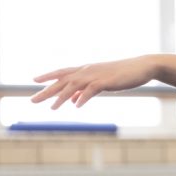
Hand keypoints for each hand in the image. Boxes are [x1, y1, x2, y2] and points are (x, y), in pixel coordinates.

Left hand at [31, 57, 157, 109]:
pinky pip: (92, 89)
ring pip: (74, 85)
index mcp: (87, 69)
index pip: (63, 72)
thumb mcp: (102, 83)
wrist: (143, 66)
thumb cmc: (124, 74)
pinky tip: (77, 106)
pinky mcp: (107, 81)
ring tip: (52, 108)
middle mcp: (88, 71)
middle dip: (47, 90)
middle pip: (63, 80)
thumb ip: (85, 90)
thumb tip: (72, 100)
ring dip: (62, 97)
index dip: (48, 76)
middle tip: (32, 100)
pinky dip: (83, 97)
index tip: (34, 80)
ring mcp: (97, 75)